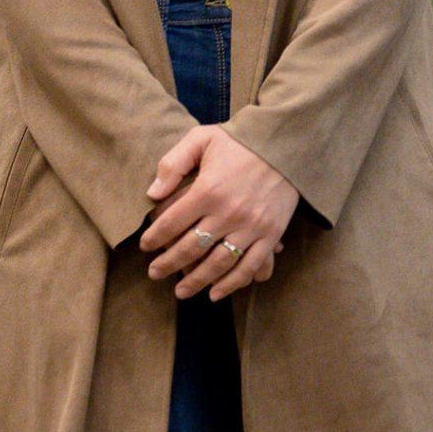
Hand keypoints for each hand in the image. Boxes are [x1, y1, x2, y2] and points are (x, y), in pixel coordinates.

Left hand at [138, 126, 298, 301]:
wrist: (286, 143)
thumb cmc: (240, 140)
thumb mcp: (202, 138)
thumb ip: (174, 163)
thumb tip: (152, 193)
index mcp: (207, 190)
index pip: (171, 224)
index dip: (154, 239)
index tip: (145, 247)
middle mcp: (228, 213)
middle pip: (190, 249)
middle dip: (168, 264)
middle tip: (154, 273)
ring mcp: (251, 227)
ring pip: (218, 264)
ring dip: (196, 281)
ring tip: (180, 291)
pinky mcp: (271, 234)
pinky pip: (249, 266)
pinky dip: (232, 284)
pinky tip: (216, 293)